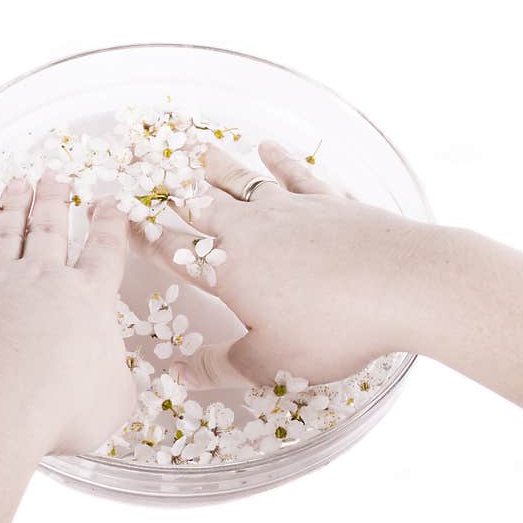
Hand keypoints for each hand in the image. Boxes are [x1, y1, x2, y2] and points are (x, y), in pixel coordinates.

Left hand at [0, 174, 135, 454]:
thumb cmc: (62, 406)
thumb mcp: (113, 401)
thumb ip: (117, 383)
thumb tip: (115, 382)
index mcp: (88, 299)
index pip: (104, 252)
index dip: (109, 226)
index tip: (109, 203)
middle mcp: (42, 279)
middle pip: (51, 229)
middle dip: (55, 201)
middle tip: (54, 177)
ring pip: (6, 232)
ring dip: (12, 206)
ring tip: (17, 184)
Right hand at [136, 141, 431, 388]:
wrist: (404, 284)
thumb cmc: (330, 328)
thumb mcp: (270, 363)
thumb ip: (220, 367)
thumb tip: (178, 375)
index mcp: (228, 268)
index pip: (173, 248)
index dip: (143, 235)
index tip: (118, 219)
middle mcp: (252, 228)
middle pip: (199, 202)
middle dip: (166, 186)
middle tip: (143, 164)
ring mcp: (292, 208)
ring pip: (241, 180)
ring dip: (214, 164)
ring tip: (193, 146)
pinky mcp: (330, 201)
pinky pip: (296, 174)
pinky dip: (279, 160)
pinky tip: (268, 147)